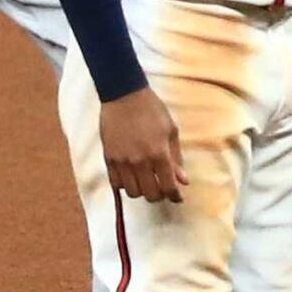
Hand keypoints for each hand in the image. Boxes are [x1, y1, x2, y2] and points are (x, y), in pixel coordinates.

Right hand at [101, 87, 182, 202]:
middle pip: (150, 194)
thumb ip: (176, 158)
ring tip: (145, 181)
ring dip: (141, 190)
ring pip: (132, 192)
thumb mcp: (171, 131)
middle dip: (159, 194)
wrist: (124, 94)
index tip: (177, 197)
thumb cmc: (151, 109)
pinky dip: (125, 184)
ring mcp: (122, 161)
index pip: (168, 187)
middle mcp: (140, 161)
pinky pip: (116, 183)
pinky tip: (131, 176)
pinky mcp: (109, 158)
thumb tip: (183, 180)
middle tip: (161, 187)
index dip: (175, 196)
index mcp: (159, 153)